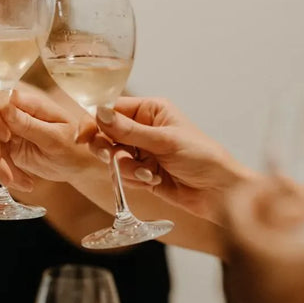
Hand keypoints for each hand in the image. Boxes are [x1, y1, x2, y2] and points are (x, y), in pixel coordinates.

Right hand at [0, 87, 97, 190]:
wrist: (81, 164)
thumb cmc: (76, 146)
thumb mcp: (56, 138)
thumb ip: (30, 124)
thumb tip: (5, 109)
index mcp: (28, 102)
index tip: (5, 137)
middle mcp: (14, 113)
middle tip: (6, 174)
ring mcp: (8, 129)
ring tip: (25, 184)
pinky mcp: (7, 146)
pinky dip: (6, 173)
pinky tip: (26, 183)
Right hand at [90, 97, 254, 222]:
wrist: (220, 192)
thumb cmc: (203, 157)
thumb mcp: (165, 141)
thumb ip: (129, 130)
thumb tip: (99, 113)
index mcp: (150, 110)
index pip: (112, 110)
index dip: (95, 121)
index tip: (83, 135)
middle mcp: (143, 128)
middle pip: (106, 134)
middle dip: (108, 149)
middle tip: (112, 157)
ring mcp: (142, 151)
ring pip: (112, 157)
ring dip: (126, 168)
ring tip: (148, 174)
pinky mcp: (142, 173)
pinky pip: (122, 175)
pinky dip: (134, 180)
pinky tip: (154, 181)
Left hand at [223, 177, 303, 302]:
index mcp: (244, 241)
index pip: (232, 200)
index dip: (254, 186)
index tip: (278, 182)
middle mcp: (235, 259)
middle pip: (234, 220)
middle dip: (258, 206)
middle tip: (284, 201)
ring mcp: (238, 282)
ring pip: (241, 245)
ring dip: (263, 231)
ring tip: (293, 228)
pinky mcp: (249, 301)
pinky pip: (251, 268)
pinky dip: (269, 257)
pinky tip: (298, 263)